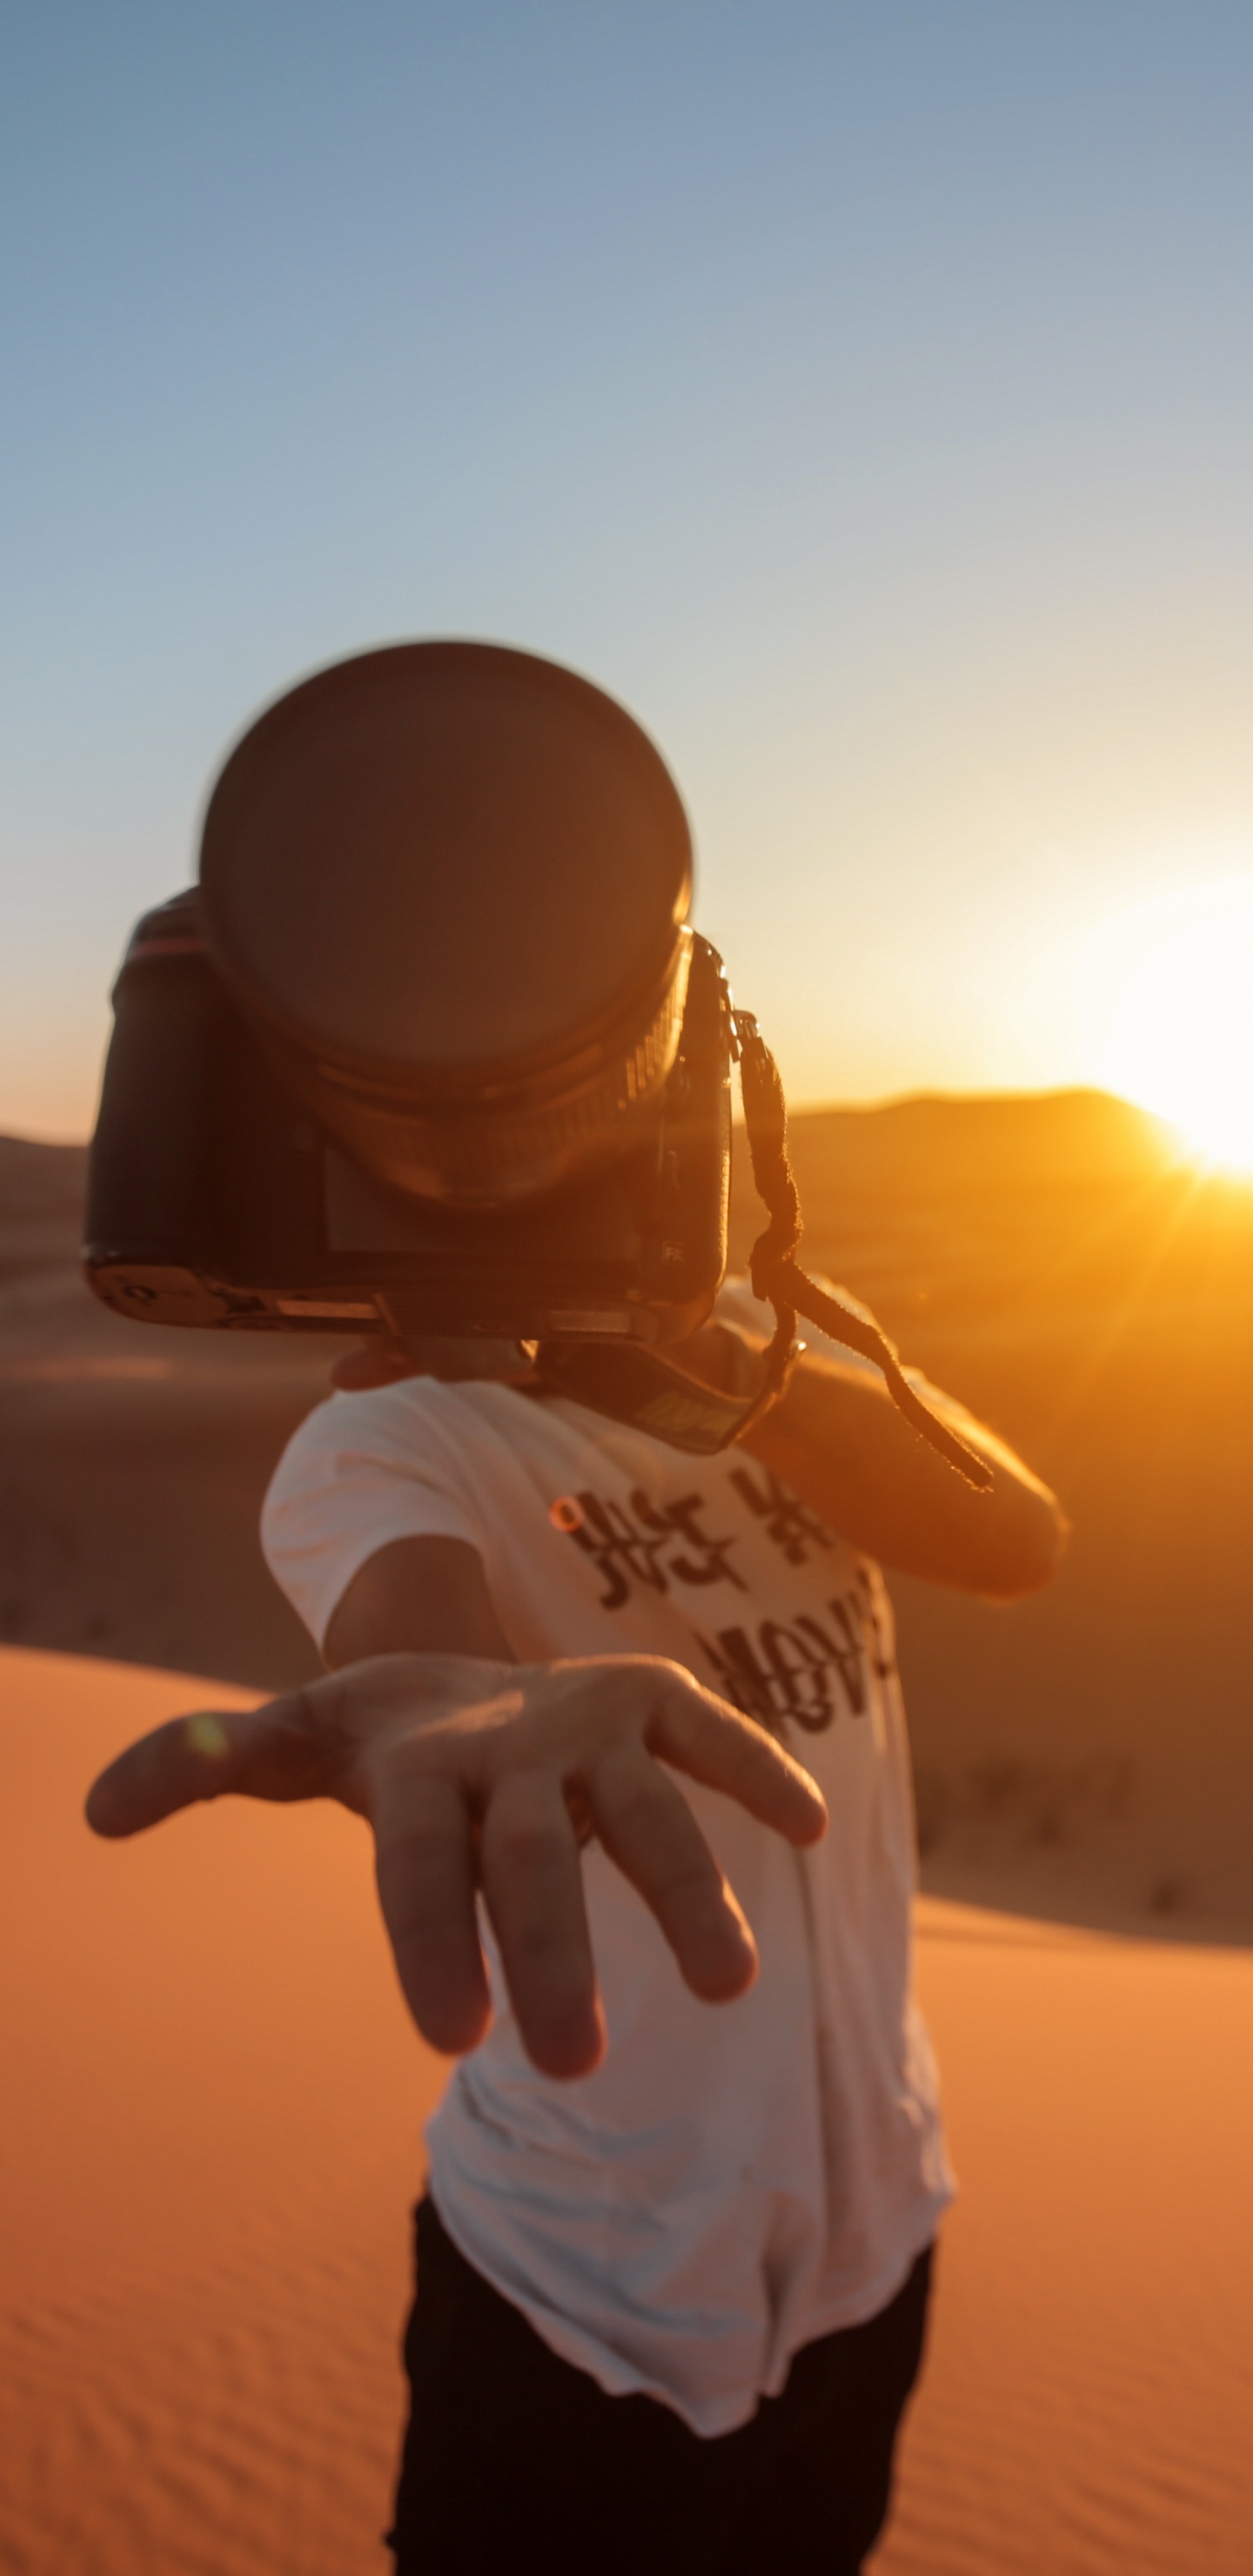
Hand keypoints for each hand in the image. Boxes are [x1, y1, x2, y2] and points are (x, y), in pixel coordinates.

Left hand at [86, 1653, 825, 2079]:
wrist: (461, 1654)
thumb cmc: (377, 1739)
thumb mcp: (292, 1741)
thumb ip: (202, 1765)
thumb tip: (87, 1809)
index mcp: (418, 1766)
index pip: (415, 1860)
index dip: (431, 1940)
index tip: (452, 2043)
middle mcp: (511, 1744)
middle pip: (533, 1858)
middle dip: (553, 1954)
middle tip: (568, 2066)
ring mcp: (592, 1723)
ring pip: (647, 1810)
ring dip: (689, 1890)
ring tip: (730, 1988)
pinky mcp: (657, 1704)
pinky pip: (715, 1736)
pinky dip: (761, 1771)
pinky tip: (811, 1827)